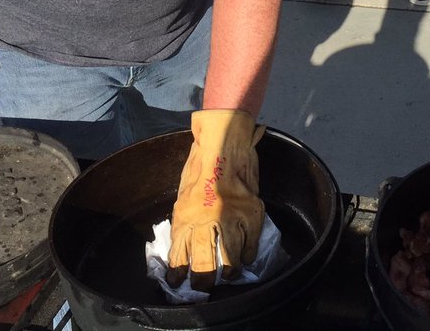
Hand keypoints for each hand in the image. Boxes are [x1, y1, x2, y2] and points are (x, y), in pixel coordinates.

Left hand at [168, 109, 264, 290]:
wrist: (223, 142)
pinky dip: (250, 253)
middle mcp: (207, 221)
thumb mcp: (184, 194)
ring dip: (230, 270)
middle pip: (205, 264)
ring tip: (231, 275)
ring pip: (231, 257)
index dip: (178, 273)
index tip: (177, 283)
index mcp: (186, 217)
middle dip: (204, 280)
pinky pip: (252, 242)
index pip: (179, 254)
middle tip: (204, 287)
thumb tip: (185, 245)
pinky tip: (247, 257)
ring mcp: (231, 217)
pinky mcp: (251, 211)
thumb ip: (186, 219)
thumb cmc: (200, 165)